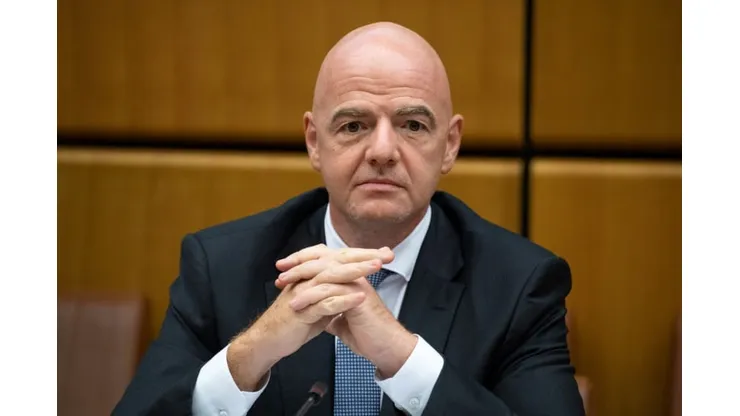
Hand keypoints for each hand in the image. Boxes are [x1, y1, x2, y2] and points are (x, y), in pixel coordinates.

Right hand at [227, 244, 393, 390]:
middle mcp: (308, 278)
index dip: (362, 254)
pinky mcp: (302, 310)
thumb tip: (352, 288)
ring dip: (356, 271)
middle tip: (386, 254)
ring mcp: (304, 292)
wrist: (268, 340)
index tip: (385, 253)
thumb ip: (332, 293)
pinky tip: (360, 298)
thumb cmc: (294, 321)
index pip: (340, 258)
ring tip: (377, 267)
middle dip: (363, 256)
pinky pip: (325, 303)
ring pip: (332, 276)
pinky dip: (343, 300)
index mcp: (312, 274)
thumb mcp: (317, 302)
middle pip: (337, 261)